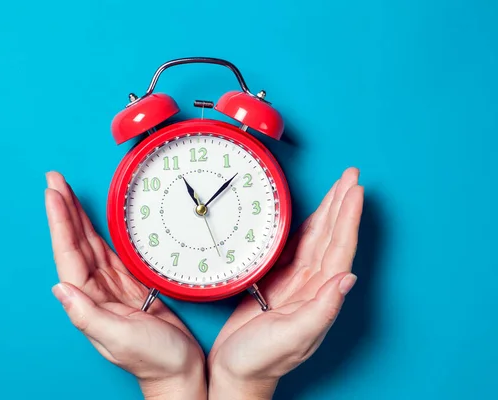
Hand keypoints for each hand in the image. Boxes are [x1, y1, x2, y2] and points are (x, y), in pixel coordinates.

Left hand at [45, 171, 206, 399]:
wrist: (179, 370)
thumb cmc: (153, 359)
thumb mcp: (120, 338)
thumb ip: (88, 314)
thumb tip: (58, 288)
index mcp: (89, 301)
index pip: (69, 254)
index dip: (61, 223)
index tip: (53, 195)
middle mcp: (96, 290)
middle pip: (75, 242)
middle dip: (64, 210)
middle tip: (54, 180)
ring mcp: (112, 286)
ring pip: (90, 243)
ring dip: (78, 217)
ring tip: (66, 191)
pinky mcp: (130, 284)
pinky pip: (110, 251)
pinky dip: (100, 231)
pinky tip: (94, 219)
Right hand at [207, 167, 363, 399]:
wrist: (237, 371)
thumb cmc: (261, 360)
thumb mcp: (292, 337)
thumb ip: (320, 309)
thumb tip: (346, 279)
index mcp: (319, 295)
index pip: (339, 248)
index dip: (348, 217)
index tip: (354, 190)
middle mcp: (312, 286)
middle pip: (332, 236)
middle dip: (342, 204)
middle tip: (351, 176)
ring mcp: (296, 283)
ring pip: (317, 238)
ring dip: (329, 211)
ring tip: (338, 187)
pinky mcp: (277, 282)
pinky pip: (295, 247)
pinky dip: (305, 227)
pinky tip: (309, 216)